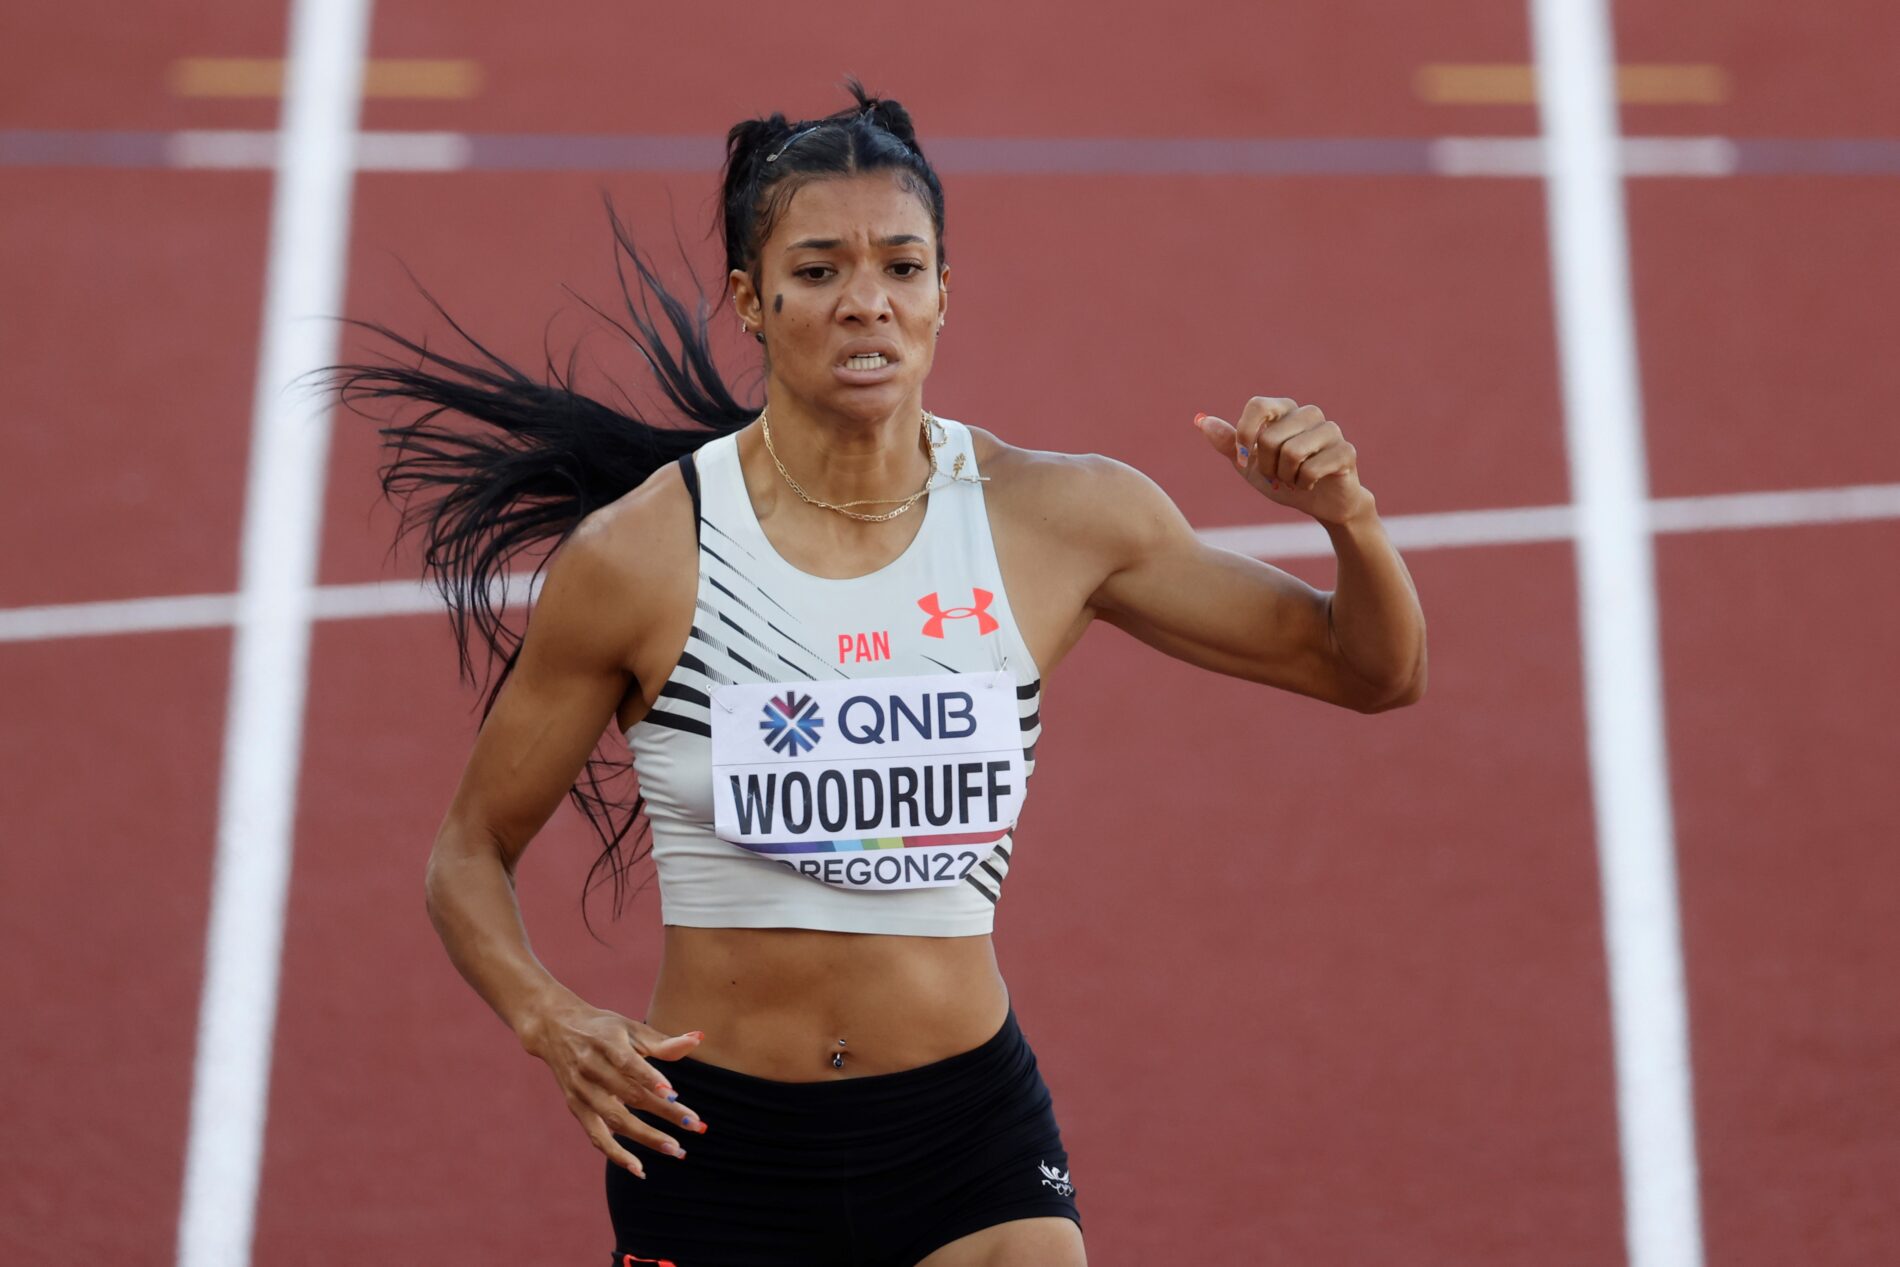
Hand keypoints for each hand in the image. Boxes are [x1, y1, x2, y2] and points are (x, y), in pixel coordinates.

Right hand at [516, 996, 707, 1177]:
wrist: (555, 1028)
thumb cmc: (603, 1028)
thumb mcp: (630, 1028)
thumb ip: (663, 1041)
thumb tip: (697, 1041)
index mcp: (605, 1043)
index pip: (628, 1063)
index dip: (649, 1078)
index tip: (675, 1095)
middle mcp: (590, 1068)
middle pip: (629, 1095)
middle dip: (663, 1112)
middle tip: (694, 1125)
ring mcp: (581, 1091)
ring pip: (615, 1119)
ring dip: (646, 1137)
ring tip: (675, 1149)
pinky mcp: (576, 1107)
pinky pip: (596, 1137)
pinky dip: (616, 1154)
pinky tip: (640, 1169)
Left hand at [1194, 397, 1374, 525]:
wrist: (1321, 504)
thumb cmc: (1284, 480)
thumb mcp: (1250, 465)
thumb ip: (1229, 443)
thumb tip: (1202, 421)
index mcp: (1285, 410)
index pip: (1257, 405)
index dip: (1245, 436)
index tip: (1244, 460)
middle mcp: (1309, 413)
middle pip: (1270, 437)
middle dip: (1267, 467)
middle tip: (1277, 475)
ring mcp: (1331, 430)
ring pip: (1291, 453)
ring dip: (1285, 477)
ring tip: (1294, 479)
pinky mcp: (1346, 451)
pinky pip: (1311, 469)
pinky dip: (1303, 484)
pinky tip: (1311, 484)